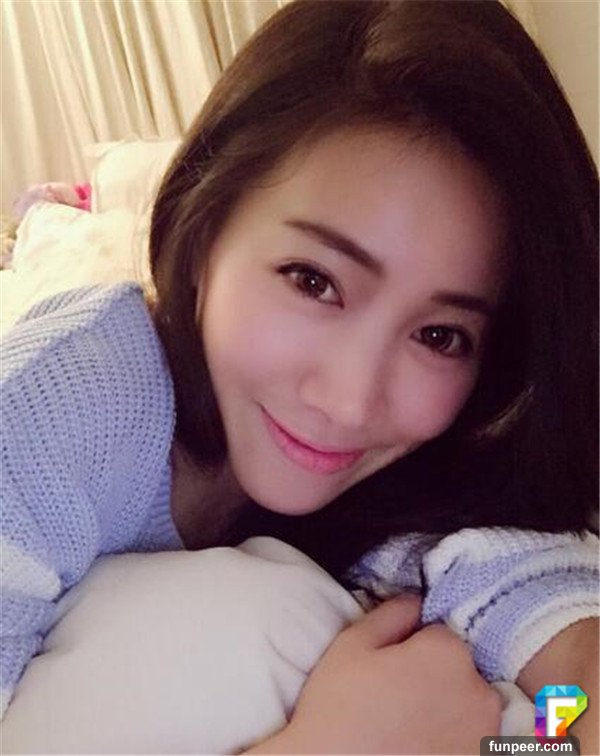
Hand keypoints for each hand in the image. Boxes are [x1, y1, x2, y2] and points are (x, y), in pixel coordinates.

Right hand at [249, 594, 500, 753]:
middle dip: (435, 677)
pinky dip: (455, 740)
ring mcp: (486, 734)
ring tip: (408, 727)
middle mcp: (480, 690)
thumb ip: (391, 614)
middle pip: (459, 668)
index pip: (438, 634)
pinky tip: (422, 747)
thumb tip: (416, 600)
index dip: (412, 649)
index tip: (390, 671)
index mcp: (447, 651)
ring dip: (449, 709)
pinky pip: (473, 739)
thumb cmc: (339, 710)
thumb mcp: (351, 646)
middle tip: (396, 700)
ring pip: (469, 705)